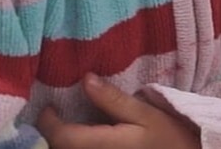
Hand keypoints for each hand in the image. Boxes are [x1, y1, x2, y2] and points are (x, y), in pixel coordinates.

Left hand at [38, 74, 201, 148]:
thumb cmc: (172, 138)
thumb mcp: (146, 114)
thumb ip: (113, 100)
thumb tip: (85, 79)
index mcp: (105, 145)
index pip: (62, 138)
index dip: (48, 123)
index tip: (48, 107)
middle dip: (52, 134)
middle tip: (53, 114)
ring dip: (64, 141)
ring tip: (65, 126)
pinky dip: (76, 146)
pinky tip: (82, 137)